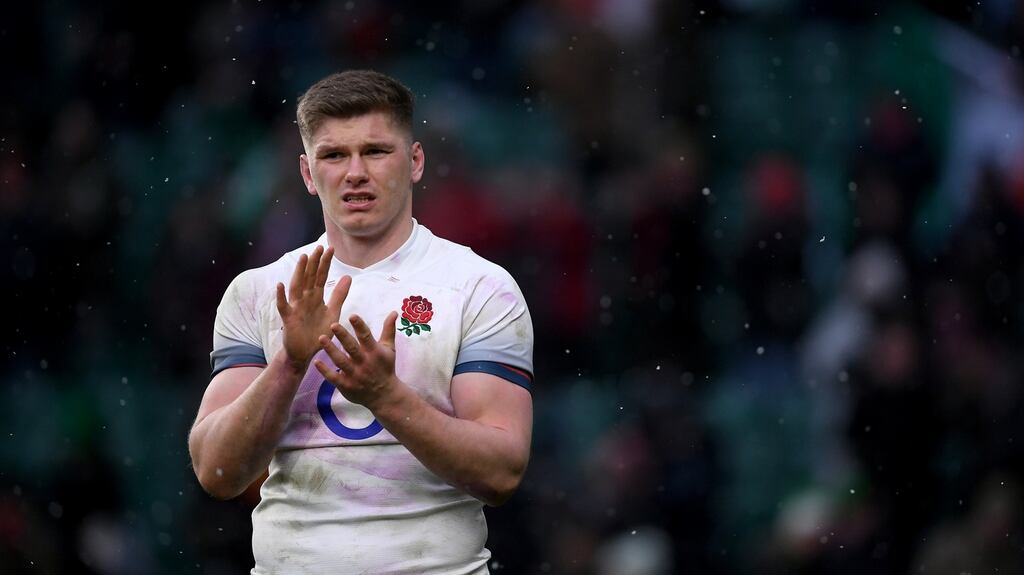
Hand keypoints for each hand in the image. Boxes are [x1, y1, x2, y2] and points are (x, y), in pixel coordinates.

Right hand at [275, 245, 350, 368]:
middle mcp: (305, 299)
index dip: (325, 263)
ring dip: (299, 272)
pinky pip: (283, 306)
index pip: (320, 276)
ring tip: (303, 258)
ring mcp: (295, 307)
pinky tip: (280, 285)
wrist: (305, 353)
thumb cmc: (317, 332)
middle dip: (314, 262)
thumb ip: (339, 296)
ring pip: (297, 287)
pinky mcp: (288, 319)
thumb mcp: (333, 312)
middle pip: (309, 277)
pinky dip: (280, 296)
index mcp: (316, 297)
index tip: (331, 248)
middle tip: (320, 247)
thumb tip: (348, 277)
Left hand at [313, 312, 399, 409]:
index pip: (367, 337)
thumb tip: (394, 311)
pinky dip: (325, 370)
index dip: (360, 326)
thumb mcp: (389, 348)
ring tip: (321, 338)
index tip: (352, 315)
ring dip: (331, 350)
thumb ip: (388, 330)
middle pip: (352, 348)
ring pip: (341, 361)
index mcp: (375, 352)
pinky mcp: (347, 386)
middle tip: (333, 325)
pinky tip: (316, 362)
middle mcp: (365, 363)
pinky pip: (334, 377)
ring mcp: (355, 375)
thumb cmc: (385, 367)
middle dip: (343, 336)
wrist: (385, 395)